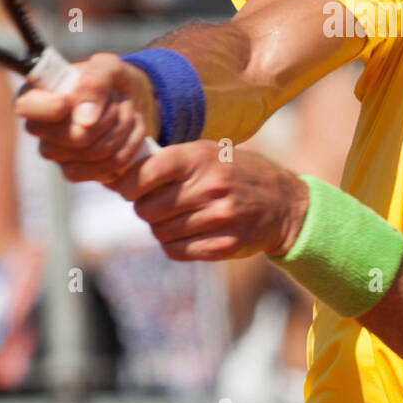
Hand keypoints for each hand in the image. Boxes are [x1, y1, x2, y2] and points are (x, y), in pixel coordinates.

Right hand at [15, 52, 157, 184]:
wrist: (132, 101)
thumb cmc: (112, 80)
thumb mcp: (108, 67)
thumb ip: (95, 82)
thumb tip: (84, 120)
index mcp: (37, 95)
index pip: (27, 106)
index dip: (51, 107)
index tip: (70, 101)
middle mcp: (40, 127)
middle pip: (76, 136)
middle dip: (110, 115)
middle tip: (118, 99)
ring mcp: (56, 153)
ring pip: (96, 151)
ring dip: (123, 129)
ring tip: (126, 113)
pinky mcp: (75, 170)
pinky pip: (104, 168)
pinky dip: (127, 149)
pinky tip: (128, 133)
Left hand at [109, 141, 310, 260]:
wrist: (284, 203)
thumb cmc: (237, 173)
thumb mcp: (210, 153)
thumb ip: (171, 161)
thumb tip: (117, 174)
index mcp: (202, 158)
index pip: (145, 173)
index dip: (128, 184)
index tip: (129, 188)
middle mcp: (210, 186)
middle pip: (147, 208)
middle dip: (145, 208)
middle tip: (158, 204)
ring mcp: (219, 218)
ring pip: (160, 231)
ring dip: (161, 227)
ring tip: (177, 217)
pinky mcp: (224, 245)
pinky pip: (177, 250)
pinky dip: (174, 244)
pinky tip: (188, 233)